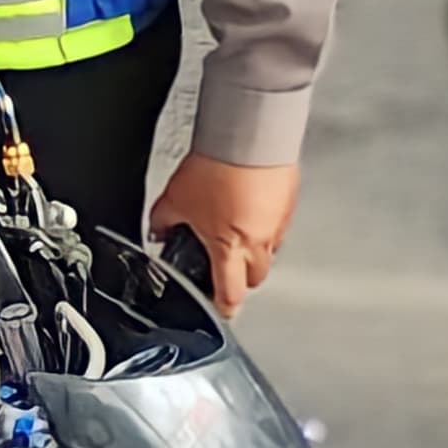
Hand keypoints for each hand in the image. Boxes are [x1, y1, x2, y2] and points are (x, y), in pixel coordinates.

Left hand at [148, 153, 299, 314]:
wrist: (248, 137)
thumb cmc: (217, 168)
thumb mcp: (174, 199)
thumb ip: (163, 221)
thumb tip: (158, 230)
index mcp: (230, 248)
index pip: (230, 294)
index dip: (224, 307)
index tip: (222, 310)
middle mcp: (260, 241)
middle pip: (255, 278)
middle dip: (240, 278)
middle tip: (225, 267)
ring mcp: (278, 223)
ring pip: (270, 251)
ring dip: (255, 249)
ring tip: (235, 230)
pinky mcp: (289, 203)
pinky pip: (279, 224)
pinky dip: (265, 223)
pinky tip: (249, 206)